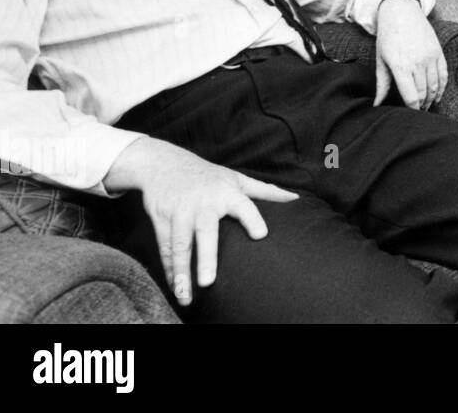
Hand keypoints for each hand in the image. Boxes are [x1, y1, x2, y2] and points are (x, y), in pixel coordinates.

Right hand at [104, 137, 297, 306]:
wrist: (164, 163)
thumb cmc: (208, 175)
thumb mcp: (237, 178)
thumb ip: (266, 191)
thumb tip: (296, 199)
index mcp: (226, 192)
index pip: (243, 205)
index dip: (252, 218)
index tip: (261, 235)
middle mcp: (203, 202)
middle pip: (205, 230)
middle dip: (206, 256)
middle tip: (209, 282)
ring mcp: (180, 211)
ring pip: (179, 244)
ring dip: (181, 271)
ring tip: (186, 295)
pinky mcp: (161, 219)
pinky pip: (165, 247)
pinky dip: (169, 268)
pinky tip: (176, 286)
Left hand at [375, 0, 446, 109]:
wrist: (402, 12)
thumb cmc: (388, 37)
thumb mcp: (381, 60)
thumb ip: (382, 84)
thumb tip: (377, 105)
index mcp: (400, 67)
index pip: (411, 97)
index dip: (412, 109)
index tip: (410, 114)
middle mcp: (417, 63)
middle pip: (423, 93)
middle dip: (421, 106)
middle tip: (418, 113)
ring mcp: (430, 57)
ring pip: (435, 86)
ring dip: (431, 98)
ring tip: (426, 106)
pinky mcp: (438, 52)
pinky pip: (443, 75)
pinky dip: (441, 87)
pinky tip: (437, 95)